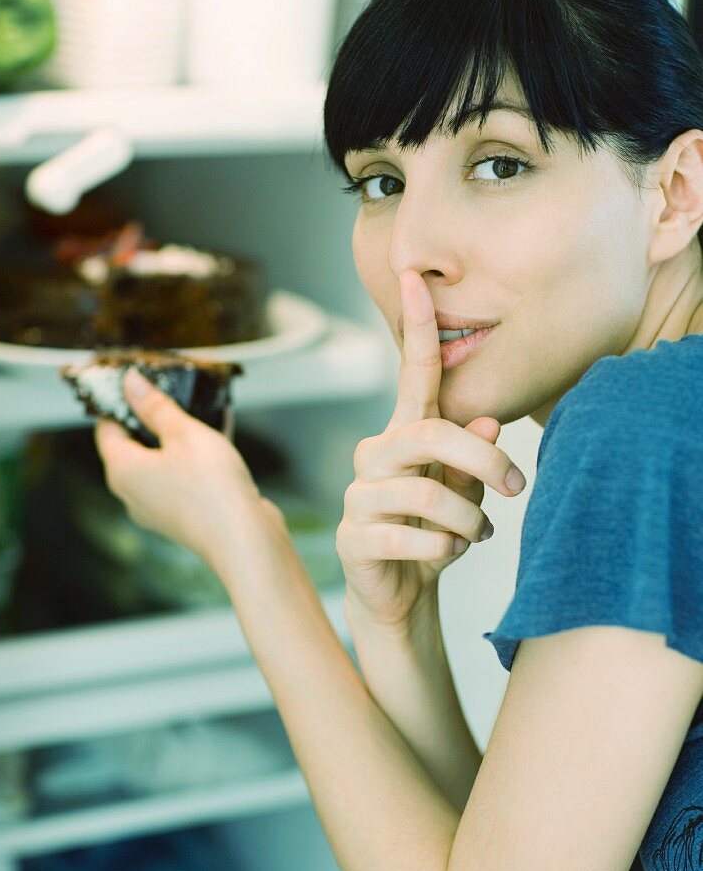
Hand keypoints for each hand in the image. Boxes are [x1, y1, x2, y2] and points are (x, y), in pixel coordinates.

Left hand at [94, 369, 280, 578]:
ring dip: (181, 434)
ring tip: (202, 404)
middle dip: (155, 416)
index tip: (139, 382)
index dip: (120, 402)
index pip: (107, 429)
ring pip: (164, 460)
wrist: (244, 538)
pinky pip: (185, 476)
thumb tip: (131, 383)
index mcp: (122, 471)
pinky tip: (220, 428)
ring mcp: (160, 507)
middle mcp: (134, 493)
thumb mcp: (184, 433)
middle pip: (135, 445)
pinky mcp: (185, 514)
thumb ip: (156, 406)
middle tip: (174, 389)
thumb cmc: (210, 487)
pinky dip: (197, 454)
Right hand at [335, 269, 526, 629]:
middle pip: (430, 434)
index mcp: (406, 433)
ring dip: (467, 519)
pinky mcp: (353, 538)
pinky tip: (449, 554)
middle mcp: (376, 455)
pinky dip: (443, 550)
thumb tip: (485, 420)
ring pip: (427, 493)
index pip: (411, 373)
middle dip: (483, 460)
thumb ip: (472, 454)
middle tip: (516, 487)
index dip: (416, 326)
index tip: (415, 277)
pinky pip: (409, 538)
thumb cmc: (436, 530)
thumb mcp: (464, 489)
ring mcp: (360, 496)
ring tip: (477, 535)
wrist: (401, 593)